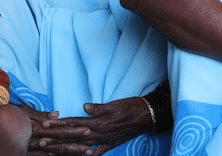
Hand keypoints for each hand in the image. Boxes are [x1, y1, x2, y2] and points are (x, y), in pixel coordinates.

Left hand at [24, 97, 151, 155]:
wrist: (147, 116)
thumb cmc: (131, 107)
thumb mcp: (115, 104)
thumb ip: (99, 107)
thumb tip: (84, 107)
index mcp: (98, 121)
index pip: (74, 122)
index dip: (59, 124)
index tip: (45, 124)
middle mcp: (98, 133)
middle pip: (73, 136)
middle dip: (56, 138)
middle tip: (40, 140)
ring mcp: (104, 140)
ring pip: (80, 145)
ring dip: (65, 147)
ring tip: (51, 149)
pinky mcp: (111, 143)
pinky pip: (98, 151)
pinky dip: (89, 155)